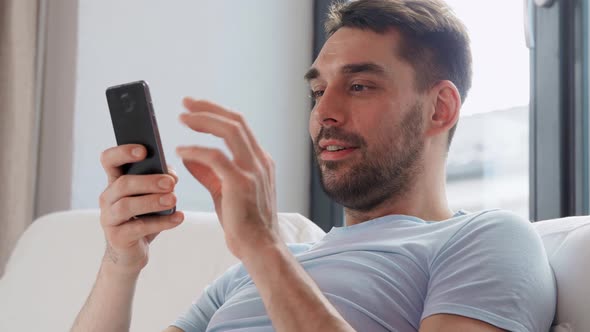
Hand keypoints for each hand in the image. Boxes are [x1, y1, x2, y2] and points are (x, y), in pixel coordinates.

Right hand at [99, 144, 183, 274]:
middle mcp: (108, 197)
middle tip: (170, 183)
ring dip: (152, 201)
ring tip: (174, 200)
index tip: (143, 150)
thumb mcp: (152, 196)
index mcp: (115, 181)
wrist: (132, 252)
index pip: (109, 160)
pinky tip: (178, 218)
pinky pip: (138, 228)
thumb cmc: (144, 217)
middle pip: (123, 183)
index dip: (123, 152)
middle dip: (148, 181)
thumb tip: (171, 176)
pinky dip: (161, 222)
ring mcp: (109, 218)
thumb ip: (160, 180)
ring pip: (127, 206)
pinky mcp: (117, 238)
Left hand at [176, 98, 278, 258]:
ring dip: (204, 121)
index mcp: (260, 161)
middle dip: (209, 108)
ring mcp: (253, 170)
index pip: (240, 126)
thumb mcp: (224, 192)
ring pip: (230, 131)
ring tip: (182, 118)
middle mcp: (260, 161)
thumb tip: (188, 156)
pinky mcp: (241, 183)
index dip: (216, 113)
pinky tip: (181, 151)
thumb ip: (208, 173)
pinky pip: (215, 157)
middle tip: (185, 103)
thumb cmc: (244, 223)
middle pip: (235, 122)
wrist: (260, 248)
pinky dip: (196, 150)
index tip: (195, 108)